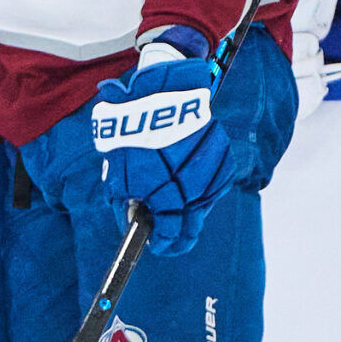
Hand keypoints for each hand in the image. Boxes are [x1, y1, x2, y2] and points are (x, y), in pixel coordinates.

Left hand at [91, 29, 229, 256]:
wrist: (164, 94)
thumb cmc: (134, 131)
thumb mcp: (118, 167)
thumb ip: (123, 199)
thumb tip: (131, 223)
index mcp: (158, 192)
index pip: (167, 233)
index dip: (164, 244)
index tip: (158, 246)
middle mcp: (186, 187)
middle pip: (189, 226)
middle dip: (179, 236)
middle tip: (171, 241)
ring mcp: (207, 175)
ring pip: (202, 207)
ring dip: (191, 212)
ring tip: (180, 212)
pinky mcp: (222, 161)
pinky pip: (214, 186)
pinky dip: (204, 191)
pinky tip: (193, 191)